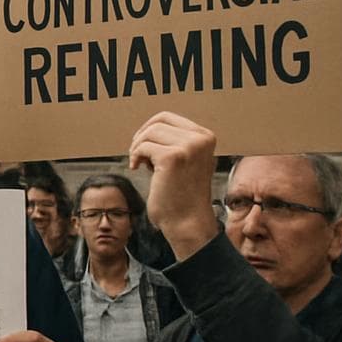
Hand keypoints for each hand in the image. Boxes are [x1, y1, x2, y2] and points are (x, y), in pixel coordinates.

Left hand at [128, 111, 220, 258]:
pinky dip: (135, 157)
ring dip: (138, 148)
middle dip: (142, 137)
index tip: (144, 146)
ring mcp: (189, 147)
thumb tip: (151, 126)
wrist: (188, 224)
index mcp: (206, 137)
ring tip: (141, 164)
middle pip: (157, 122)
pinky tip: (137, 169)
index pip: (167, 117)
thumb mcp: (187, 161)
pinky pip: (142, 147)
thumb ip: (177, 142)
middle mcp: (201, 139)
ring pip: (149, 133)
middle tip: (138, 156)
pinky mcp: (173, 158)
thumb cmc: (182, 195)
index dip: (149, 129)